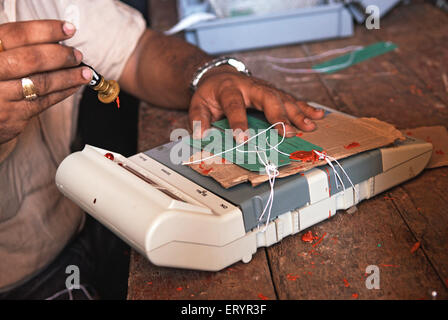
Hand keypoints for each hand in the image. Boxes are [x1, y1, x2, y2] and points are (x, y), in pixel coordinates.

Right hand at [0, 20, 92, 144]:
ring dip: (68, 77)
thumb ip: (14, 48)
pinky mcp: (11, 116)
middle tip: (77, 55)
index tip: (67, 29)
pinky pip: (43, 102)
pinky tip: (74, 86)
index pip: (16, 35)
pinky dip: (62, 93)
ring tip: (84, 73)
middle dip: (60, 56)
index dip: (45, 31)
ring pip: (41, 83)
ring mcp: (0, 97)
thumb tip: (53, 40)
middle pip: (31, 60)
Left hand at [189, 68, 324, 140]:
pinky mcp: (274, 92)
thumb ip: (199, 119)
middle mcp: (250, 86)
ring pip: (283, 98)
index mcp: (229, 89)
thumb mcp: (198, 104)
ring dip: (297, 113)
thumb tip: (202, 136)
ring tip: (309, 126)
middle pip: (267, 97)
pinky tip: (318, 115)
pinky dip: (305, 108)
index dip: (238, 122)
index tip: (242, 139)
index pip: (234, 105)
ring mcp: (264, 88)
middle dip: (278, 115)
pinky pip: (291, 99)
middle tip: (287, 132)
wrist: (219, 76)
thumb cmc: (210, 94)